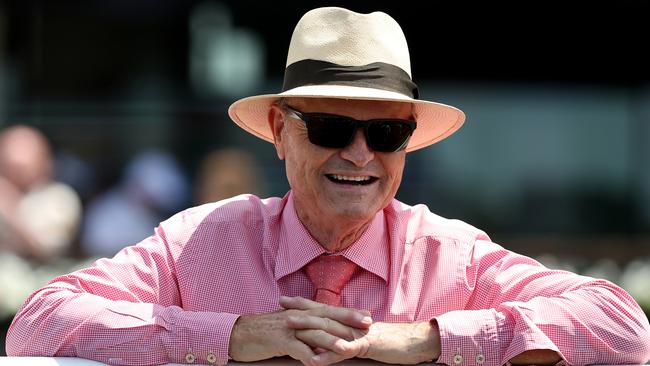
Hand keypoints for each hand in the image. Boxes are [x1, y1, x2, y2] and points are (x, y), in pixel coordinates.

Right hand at [228, 296, 371, 364]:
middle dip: (348, 320)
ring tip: (347, 347)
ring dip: (331, 341)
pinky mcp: (278, 340)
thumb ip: (307, 328)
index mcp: (302, 312)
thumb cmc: (265, 332)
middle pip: (327, 317)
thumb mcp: (289, 326)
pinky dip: (306, 355)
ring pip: (313, 333)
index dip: (348, 313)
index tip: (367, 315)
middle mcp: (298, 316)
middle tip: (367, 324)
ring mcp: (289, 328)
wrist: (240, 333)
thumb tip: (323, 334)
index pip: (329, 310)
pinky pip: (295, 348)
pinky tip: (315, 363)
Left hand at [283, 297, 440, 365]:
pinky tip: (314, 360)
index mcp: (347, 320)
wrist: (411, 342)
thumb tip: (326, 341)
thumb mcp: (361, 338)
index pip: (322, 309)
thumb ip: (344, 338)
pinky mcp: (365, 346)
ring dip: (309, 328)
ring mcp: (356, 334)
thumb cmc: (387, 342)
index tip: (283, 299)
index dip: (302, 304)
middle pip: (321, 315)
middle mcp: (349, 323)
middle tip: (280, 307)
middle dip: (300, 311)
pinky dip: (329, 356)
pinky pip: (345, 351)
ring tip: (290, 327)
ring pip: (330, 330)